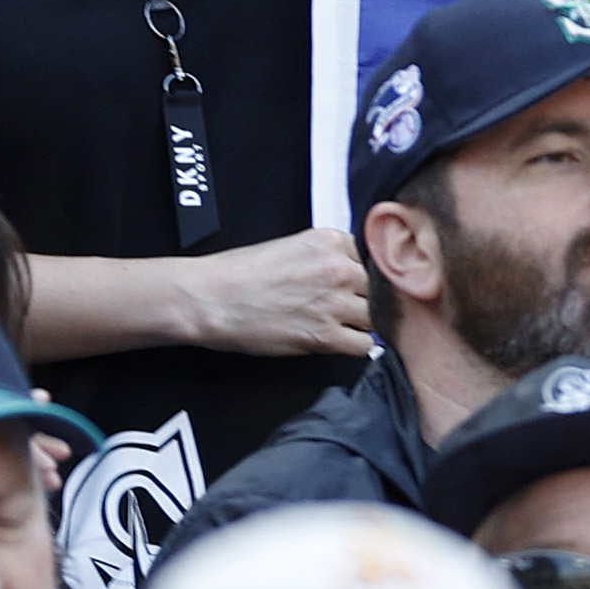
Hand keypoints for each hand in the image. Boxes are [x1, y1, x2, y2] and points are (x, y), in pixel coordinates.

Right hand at [184, 226, 375, 357]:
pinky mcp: (324, 335)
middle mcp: (337, 269)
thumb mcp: (291, 246)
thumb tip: (351, 272)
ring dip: (364, 324)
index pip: (373, 258)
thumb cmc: (238, 274)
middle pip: (379, 288)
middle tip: (350, 308)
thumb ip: (326, 256)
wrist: (210, 299)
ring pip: (376, 317)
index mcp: (329, 241)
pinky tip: (342, 342)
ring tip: (344, 326)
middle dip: (368, 299)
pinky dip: (357, 347)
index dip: (365, 275)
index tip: (356, 286)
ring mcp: (334, 303)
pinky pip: (365, 345)